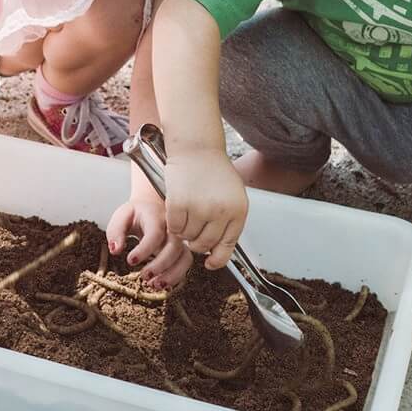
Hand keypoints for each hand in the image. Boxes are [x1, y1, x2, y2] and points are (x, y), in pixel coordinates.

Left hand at [105, 197, 192, 288]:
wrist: (152, 207)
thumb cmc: (136, 213)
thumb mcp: (121, 217)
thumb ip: (116, 232)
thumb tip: (115, 250)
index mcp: (156, 217)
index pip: (155, 233)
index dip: (144, 250)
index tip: (130, 261)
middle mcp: (172, 228)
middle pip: (174, 247)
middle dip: (160, 265)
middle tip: (144, 276)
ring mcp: (179, 240)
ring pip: (185, 258)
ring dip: (172, 275)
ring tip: (154, 284)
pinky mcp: (181, 251)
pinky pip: (185, 266)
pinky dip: (176, 278)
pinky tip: (161, 284)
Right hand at [164, 149, 246, 269]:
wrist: (197, 147)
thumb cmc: (214, 170)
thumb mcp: (232, 195)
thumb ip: (229, 221)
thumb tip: (218, 252)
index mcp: (238, 211)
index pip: (227, 247)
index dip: (217, 259)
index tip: (210, 263)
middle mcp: (221, 212)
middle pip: (204, 245)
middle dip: (196, 241)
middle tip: (193, 228)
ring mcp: (199, 208)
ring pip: (188, 237)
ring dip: (185, 229)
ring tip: (187, 211)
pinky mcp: (179, 203)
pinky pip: (174, 227)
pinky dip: (173, 222)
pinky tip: (177, 209)